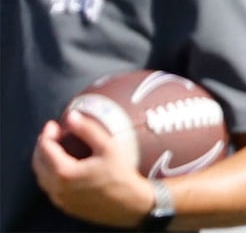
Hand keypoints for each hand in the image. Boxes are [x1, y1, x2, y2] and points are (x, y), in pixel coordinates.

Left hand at [31, 107, 158, 227]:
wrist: (129, 204)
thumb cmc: (121, 177)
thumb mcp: (108, 147)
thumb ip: (88, 130)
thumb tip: (72, 117)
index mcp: (64, 172)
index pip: (45, 149)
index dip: (47, 134)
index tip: (54, 125)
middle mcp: (57, 188)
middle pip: (38, 163)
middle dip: (42, 146)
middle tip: (51, 134)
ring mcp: (59, 199)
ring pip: (41, 177)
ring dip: (44, 160)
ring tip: (55, 148)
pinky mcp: (65, 205)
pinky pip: (49, 187)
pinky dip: (49, 173)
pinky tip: (62, 166)